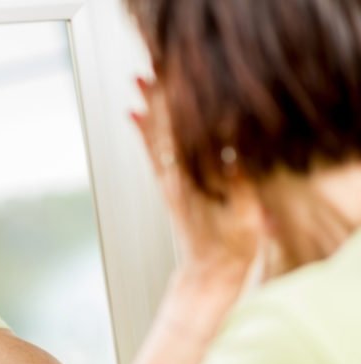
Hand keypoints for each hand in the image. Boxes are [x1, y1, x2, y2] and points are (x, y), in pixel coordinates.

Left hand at [132, 77, 263, 281]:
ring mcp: (170, 183)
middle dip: (157, 101)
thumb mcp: (245, 216)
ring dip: (148, 110)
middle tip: (145, 74)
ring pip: (156, 139)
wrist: (209, 273)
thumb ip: (237, 184)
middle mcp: (174, 180)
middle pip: (164, 132)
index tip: (167, 84)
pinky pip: (153, 155)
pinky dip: (144, 133)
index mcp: (193, 183)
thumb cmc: (232, 247)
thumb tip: (230, 153)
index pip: (181, 137)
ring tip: (139, 84)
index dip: (174, 110)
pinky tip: (135, 116)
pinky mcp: (170, 188)